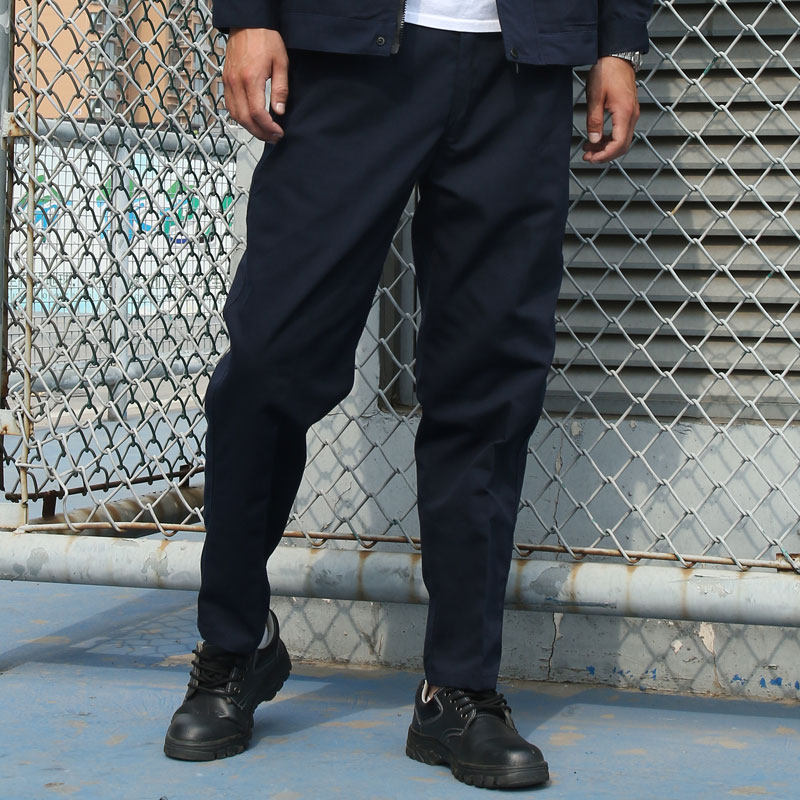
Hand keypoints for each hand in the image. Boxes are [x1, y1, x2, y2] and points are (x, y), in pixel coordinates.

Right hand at [223, 28, 288, 142]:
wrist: (248, 23)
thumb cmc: (265, 39)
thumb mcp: (280, 63)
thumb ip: (280, 89)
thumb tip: (279, 111)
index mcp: (251, 78)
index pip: (257, 113)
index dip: (268, 127)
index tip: (278, 132)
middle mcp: (236, 82)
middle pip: (244, 119)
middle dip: (259, 133)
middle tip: (273, 138)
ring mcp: (228, 82)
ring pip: (234, 115)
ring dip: (249, 128)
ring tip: (264, 132)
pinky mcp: (225, 80)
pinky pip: (229, 106)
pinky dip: (240, 117)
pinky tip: (251, 120)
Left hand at [582, 56, 638, 162]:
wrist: (617, 55)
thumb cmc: (606, 71)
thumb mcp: (595, 97)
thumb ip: (594, 121)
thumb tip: (594, 141)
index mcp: (624, 113)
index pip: (618, 144)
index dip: (605, 155)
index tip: (591, 159)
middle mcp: (632, 115)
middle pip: (622, 146)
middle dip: (605, 155)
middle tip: (587, 157)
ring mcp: (632, 113)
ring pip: (622, 140)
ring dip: (606, 148)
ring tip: (588, 149)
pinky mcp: (628, 111)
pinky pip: (621, 132)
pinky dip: (610, 139)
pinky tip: (597, 139)